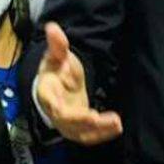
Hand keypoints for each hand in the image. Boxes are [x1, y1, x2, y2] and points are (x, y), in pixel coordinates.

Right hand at [35, 23, 122, 144]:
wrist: (56, 86)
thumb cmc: (56, 70)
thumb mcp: (56, 55)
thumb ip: (57, 45)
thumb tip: (52, 28)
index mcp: (47, 93)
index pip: (51, 103)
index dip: (60, 109)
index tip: (74, 110)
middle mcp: (55, 112)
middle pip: (67, 121)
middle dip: (83, 121)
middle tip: (99, 118)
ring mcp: (67, 124)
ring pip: (80, 132)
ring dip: (98, 130)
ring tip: (116, 123)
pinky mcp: (78, 129)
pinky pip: (89, 136)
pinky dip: (102, 134)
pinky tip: (116, 127)